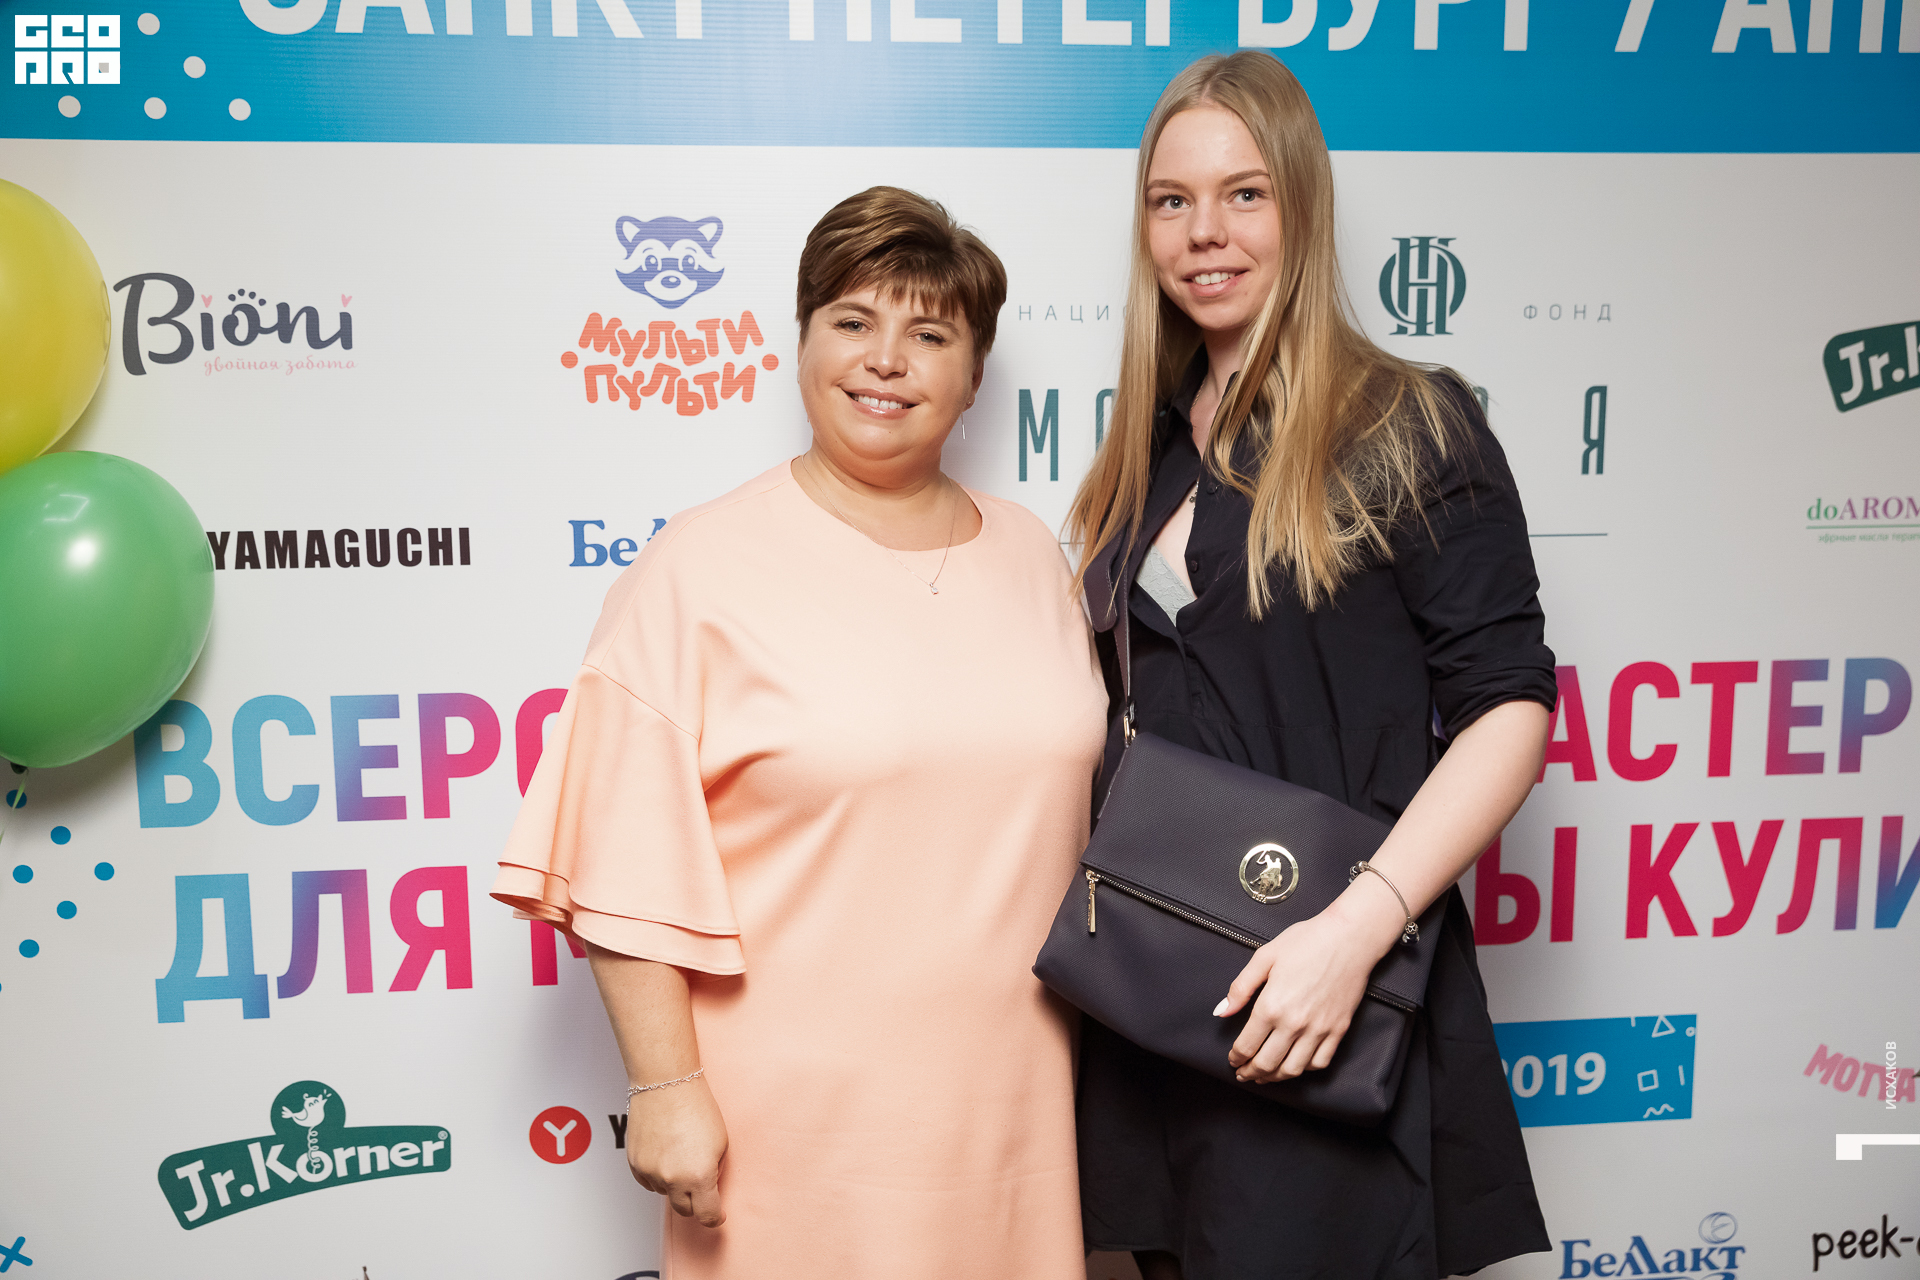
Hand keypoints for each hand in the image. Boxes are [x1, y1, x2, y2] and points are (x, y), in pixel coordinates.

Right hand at [626, 1077, 728, 1226]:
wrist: (666, 1084)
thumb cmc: (696, 1107)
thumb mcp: (720, 1143)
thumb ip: (714, 1172)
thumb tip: (709, 1188)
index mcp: (699, 1176)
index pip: (707, 1214)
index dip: (715, 1218)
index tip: (717, 1215)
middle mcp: (673, 1179)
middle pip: (684, 1210)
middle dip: (694, 1202)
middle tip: (700, 1187)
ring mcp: (651, 1173)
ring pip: (664, 1193)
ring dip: (674, 1184)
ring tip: (680, 1155)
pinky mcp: (635, 1164)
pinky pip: (647, 1182)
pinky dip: (657, 1175)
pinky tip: (665, 1154)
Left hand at [1216, 896, 1399, 1083]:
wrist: (1349, 938)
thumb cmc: (1306, 942)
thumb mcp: (1264, 957)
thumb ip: (1240, 988)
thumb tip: (1221, 1012)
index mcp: (1271, 1006)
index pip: (1247, 1045)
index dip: (1236, 1058)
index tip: (1232, 1060)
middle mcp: (1294, 1024)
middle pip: (1267, 1063)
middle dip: (1251, 1073)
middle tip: (1243, 1074)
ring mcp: (1319, 1030)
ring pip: (1292, 1069)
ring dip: (1274, 1078)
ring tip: (1265, 1076)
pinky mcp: (1338, 1031)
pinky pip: (1319, 1062)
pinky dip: (1303, 1070)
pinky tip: (1294, 1065)